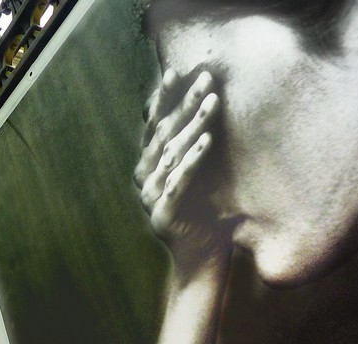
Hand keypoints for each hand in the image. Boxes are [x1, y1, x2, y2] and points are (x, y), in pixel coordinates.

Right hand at [135, 70, 227, 277]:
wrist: (202, 259)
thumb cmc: (206, 212)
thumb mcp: (199, 174)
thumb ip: (193, 146)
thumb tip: (205, 103)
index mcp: (149, 167)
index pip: (154, 126)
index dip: (164, 98)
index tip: (177, 70)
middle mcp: (145, 179)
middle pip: (163, 135)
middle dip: (185, 104)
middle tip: (206, 80)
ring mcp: (151, 198)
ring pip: (171, 155)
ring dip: (193, 126)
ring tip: (213, 102)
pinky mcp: (164, 215)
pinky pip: (179, 182)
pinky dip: (193, 161)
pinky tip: (208, 141)